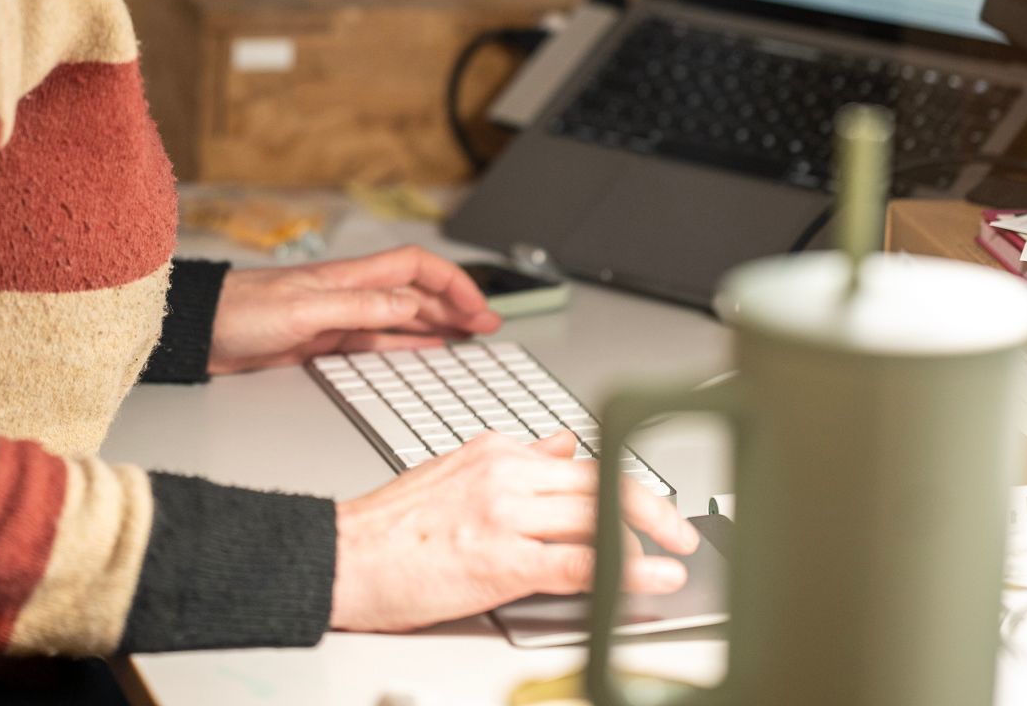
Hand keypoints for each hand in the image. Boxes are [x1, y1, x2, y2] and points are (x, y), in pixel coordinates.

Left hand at [206, 245, 501, 374]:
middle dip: (454, 303)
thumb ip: (360, 307)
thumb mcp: (306, 311)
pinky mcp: (322, 340)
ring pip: (401, 316)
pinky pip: (377, 340)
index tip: (478, 308)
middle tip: (488, 325)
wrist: (196, 331)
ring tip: (468, 335)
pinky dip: (406, 343)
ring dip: (436, 323)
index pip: (416, 268)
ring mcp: (337, 316)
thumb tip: (411, 304)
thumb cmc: (238, 311)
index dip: (452, 282)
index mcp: (348, 277)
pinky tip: (422, 349)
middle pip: (415, 291)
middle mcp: (348, 292)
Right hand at [330, 430, 698, 632]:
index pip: (581, 460)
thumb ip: (517, 460)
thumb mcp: (457, 471)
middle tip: (682, 530)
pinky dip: (624, 571)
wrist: (344, 555)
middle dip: (651, 507)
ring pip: (597, 516)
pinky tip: (648, 579)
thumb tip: (562, 447)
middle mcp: (506, 471)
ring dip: (645, 539)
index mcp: (497, 450)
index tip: (653, 503)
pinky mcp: (501, 558)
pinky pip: (580, 562)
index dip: (627, 481)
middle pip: (600, 480)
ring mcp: (505, 512)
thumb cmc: (392, 526)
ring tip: (673, 558)